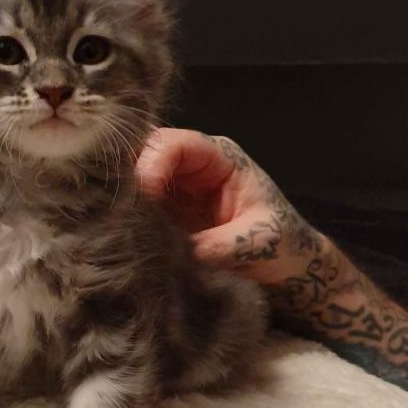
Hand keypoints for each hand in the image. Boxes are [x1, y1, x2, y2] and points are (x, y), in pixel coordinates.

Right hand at [136, 128, 322, 283]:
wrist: (287, 263)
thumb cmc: (282, 242)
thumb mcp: (257, 243)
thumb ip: (218, 245)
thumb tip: (178, 254)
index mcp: (220, 157)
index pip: (175, 143)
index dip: (152, 163)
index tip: (144, 194)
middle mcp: (195, 165)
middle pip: (147, 153)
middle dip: (130, 176)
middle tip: (121, 208)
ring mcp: (179, 188)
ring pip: (136, 177)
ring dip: (126, 198)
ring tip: (120, 222)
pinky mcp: (170, 212)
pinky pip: (140, 205)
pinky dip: (129, 215)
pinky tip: (125, 230)